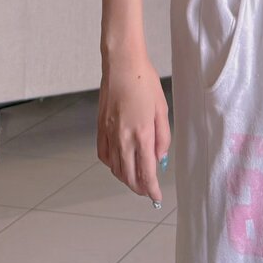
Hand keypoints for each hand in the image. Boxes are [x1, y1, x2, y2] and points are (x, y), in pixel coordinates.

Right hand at [97, 57, 170, 205]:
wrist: (122, 65)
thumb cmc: (144, 82)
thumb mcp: (162, 109)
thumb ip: (163, 137)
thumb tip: (160, 157)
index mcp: (142, 134)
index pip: (147, 172)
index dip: (151, 189)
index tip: (156, 197)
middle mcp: (123, 137)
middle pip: (129, 176)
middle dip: (139, 188)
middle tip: (147, 191)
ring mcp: (109, 133)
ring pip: (115, 168)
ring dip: (125, 178)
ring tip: (135, 179)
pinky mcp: (100, 127)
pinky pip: (103, 155)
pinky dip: (111, 165)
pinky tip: (119, 163)